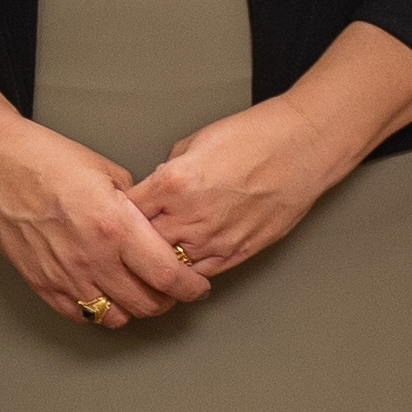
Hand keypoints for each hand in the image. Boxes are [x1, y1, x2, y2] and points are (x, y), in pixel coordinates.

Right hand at [0, 115, 216, 331]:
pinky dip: (99, 311)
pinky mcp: (42, 284)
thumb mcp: (106, 171)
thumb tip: (151, 223)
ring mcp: (65, 276)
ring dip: (134, 309)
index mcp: (114, 226)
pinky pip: (81, 315)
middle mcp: (92, 258)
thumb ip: (135, 204)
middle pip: (147, 304)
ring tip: (137, 291)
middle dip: (167, 300)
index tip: (197, 286)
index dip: (190, 287)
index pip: (167, 275)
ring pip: (116, 317)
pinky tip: (104, 293)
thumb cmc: (46, 160)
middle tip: (172, 289)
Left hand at [130, 97, 369, 284]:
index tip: (110, 218)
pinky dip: (184, 273)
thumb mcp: (196, 141)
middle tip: (122, 245)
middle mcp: (189, 215)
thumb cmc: (254, 136)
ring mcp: (214, 239)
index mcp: (173, 182)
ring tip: (145, 262)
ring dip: (156, 264)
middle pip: (140, 244)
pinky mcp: (236, 252)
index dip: (114, 215)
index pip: (125, 210)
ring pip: (167, 266)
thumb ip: (169, 169)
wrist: (302, 147)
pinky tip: (177, 269)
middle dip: (129, 243)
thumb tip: (155, 187)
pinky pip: (198, 274)